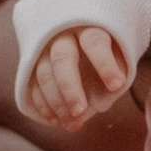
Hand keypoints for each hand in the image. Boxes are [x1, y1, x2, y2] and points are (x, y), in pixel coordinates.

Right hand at [20, 24, 134, 131]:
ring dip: (56, 102)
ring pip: (44, 74)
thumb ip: (115, 75)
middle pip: (62, 58)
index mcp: (89, 26)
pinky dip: (43, 105)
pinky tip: (56, 120)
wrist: (78, 27)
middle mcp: (63, 34)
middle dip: (70, 87)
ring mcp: (44, 47)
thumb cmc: (106, 45)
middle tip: (80, 112)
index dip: (105, 64)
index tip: (116, 85)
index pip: (95, 42)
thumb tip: (100, 104)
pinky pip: (31, 84)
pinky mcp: (32, 62)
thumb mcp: (119, 52)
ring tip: (71, 123)